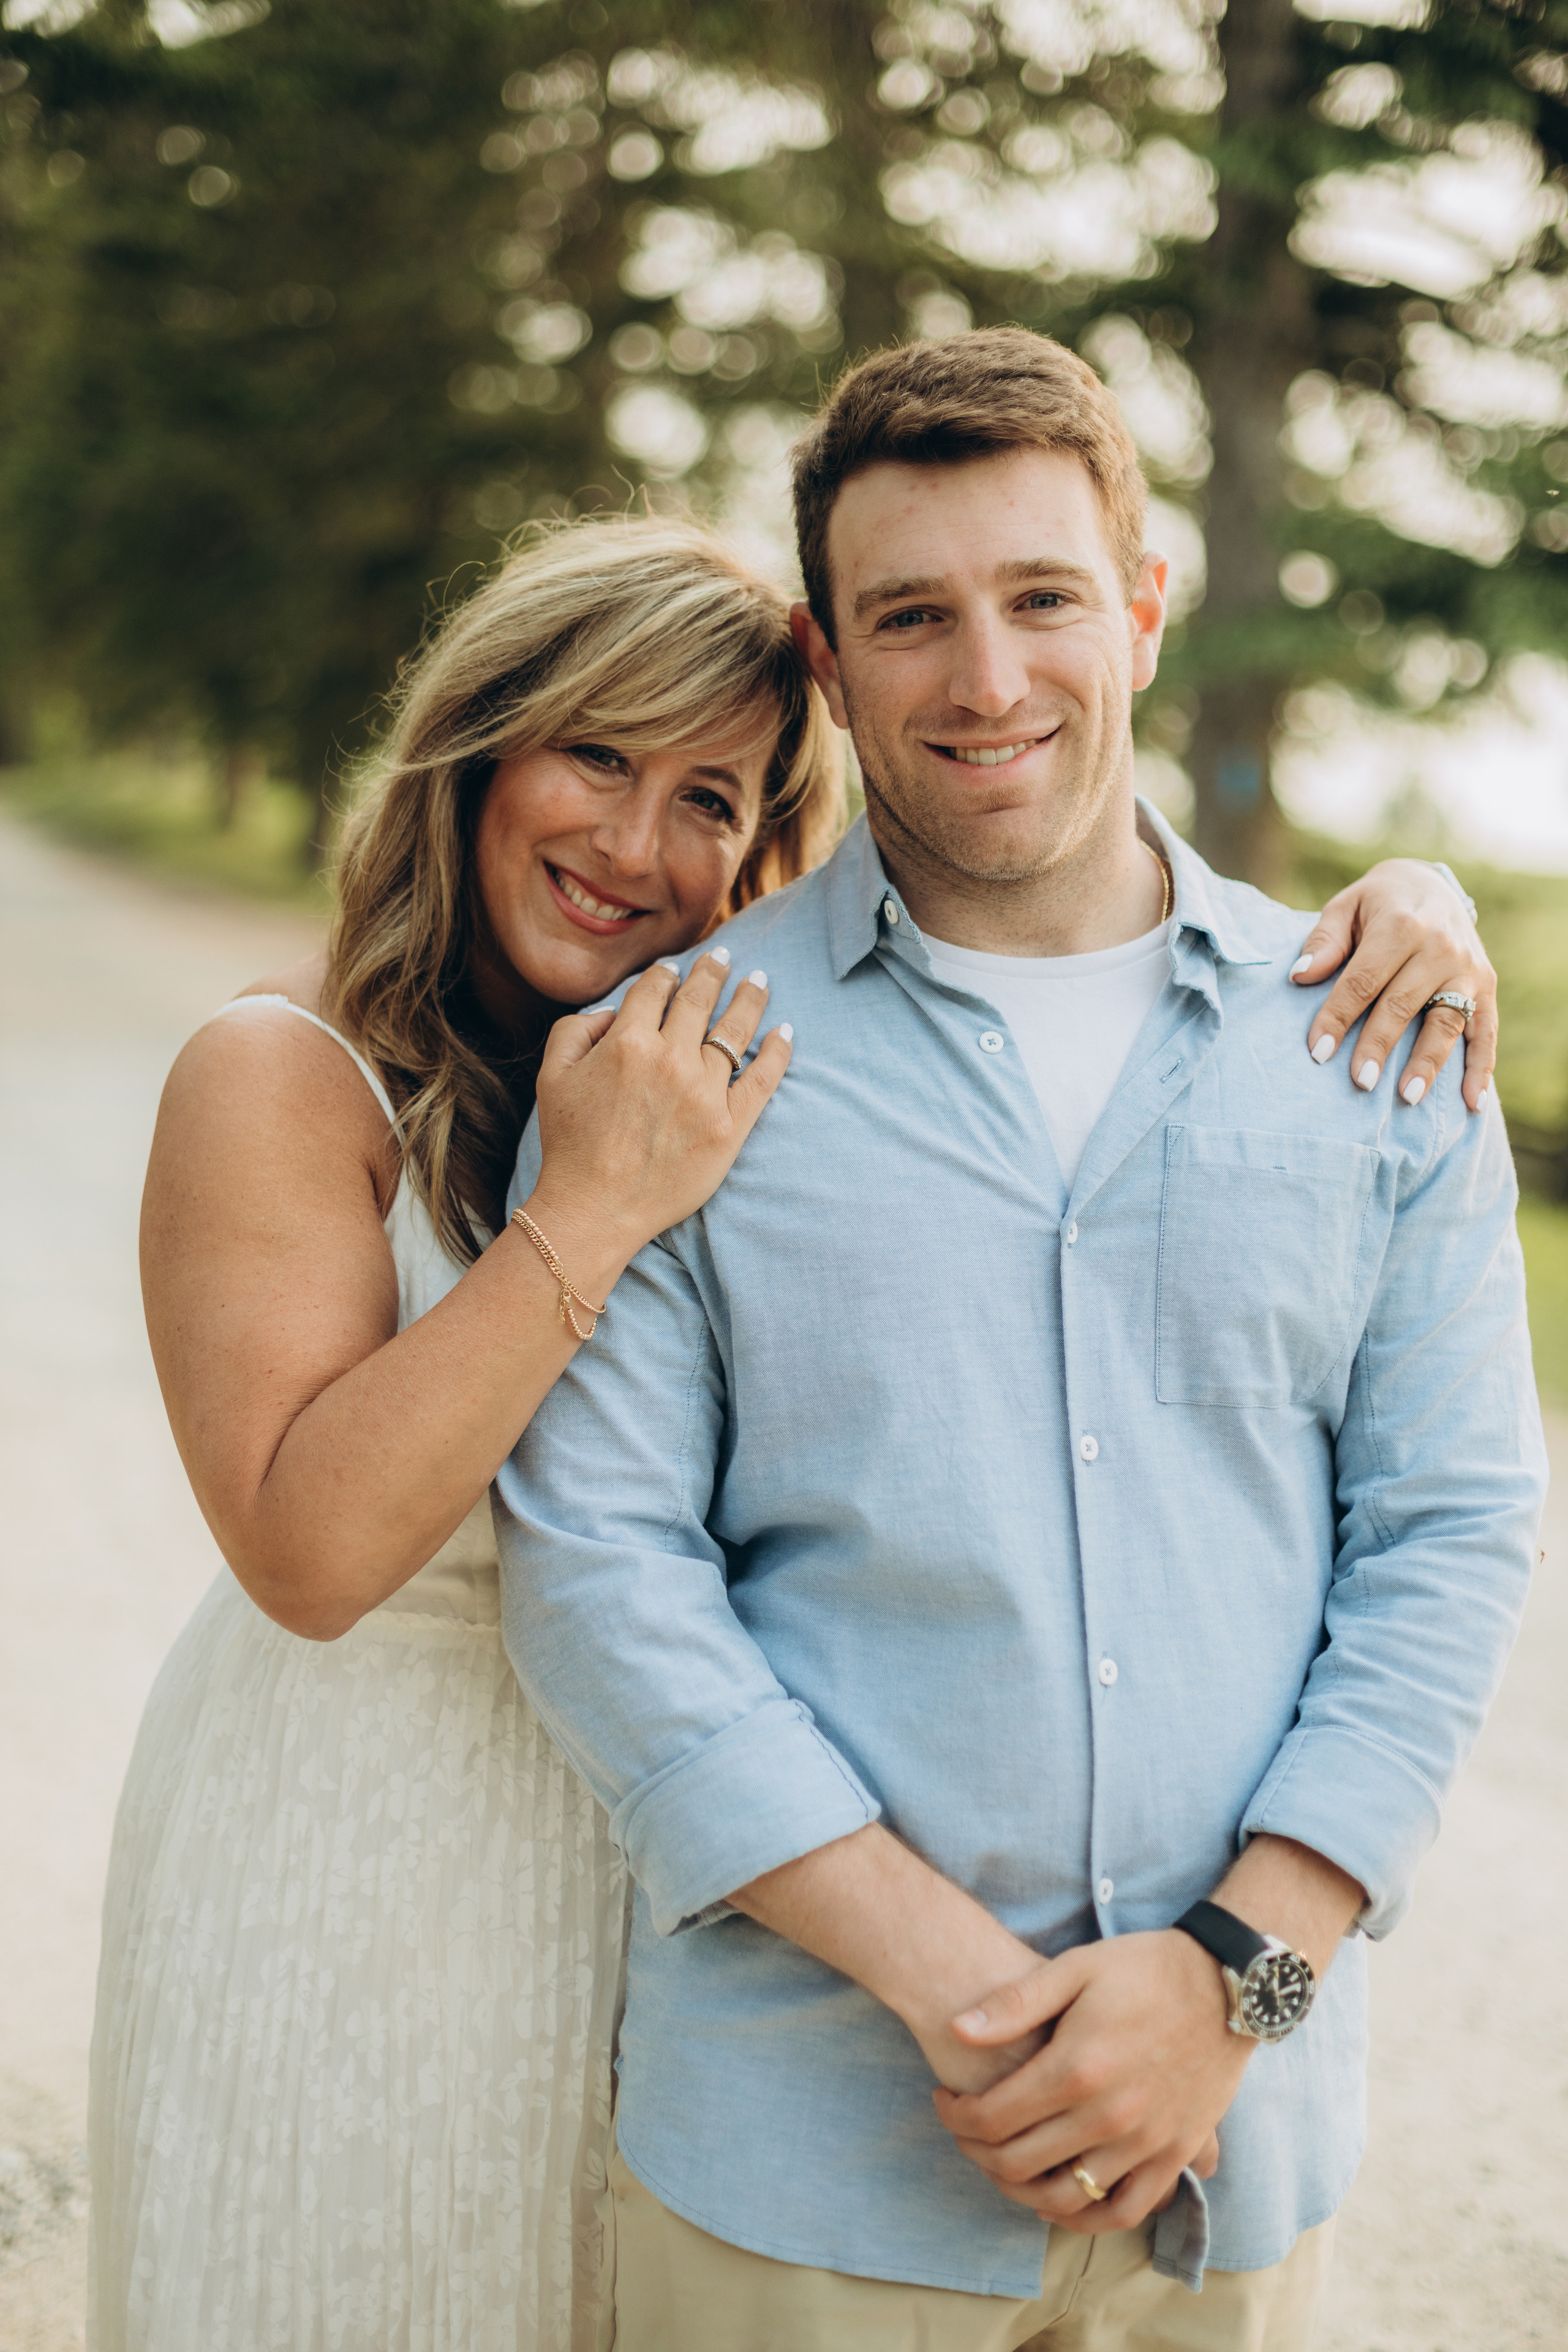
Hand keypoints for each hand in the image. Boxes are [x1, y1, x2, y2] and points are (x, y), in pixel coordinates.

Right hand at [529, 950, 789, 1269]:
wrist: (595, 1209)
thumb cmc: (569, 1145)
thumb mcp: (552, 1076)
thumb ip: (575, 1030)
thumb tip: (613, 1012)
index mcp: (628, 1042)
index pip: (656, 990)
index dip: (667, 974)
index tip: (676, 969)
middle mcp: (671, 1060)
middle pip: (700, 1000)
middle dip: (713, 971)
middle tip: (724, 957)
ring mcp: (704, 1093)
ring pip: (735, 1031)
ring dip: (749, 999)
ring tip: (759, 981)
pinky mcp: (730, 1127)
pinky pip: (763, 1078)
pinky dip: (778, 1051)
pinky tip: (786, 1031)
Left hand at [931, 1930, 1250, 2233]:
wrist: (1225, 1982)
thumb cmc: (1143, 1968)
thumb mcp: (1074, 1969)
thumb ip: (1014, 2004)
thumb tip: (957, 2028)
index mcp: (1076, 2068)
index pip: (992, 2117)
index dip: (955, 2116)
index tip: (944, 2101)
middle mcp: (1108, 2116)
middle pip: (1018, 2163)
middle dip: (976, 2152)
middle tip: (965, 2131)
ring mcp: (1146, 2142)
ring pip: (1065, 2197)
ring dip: (1020, 2188)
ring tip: (1003, 2162)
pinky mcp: (1176, 2154)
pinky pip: (1125, 2211)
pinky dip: (1086, 2218)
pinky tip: (1059, 2201)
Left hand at [1290, 858, 1494, 1110]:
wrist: (1429, 885)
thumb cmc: (1377, 904)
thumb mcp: (1346, 907)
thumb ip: (1325, 941)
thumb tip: (1300, 975)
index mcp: (1401, 925)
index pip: (1363, 980)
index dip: (1338, 1016)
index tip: (1317, 1051)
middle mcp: (1440, 946)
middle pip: (1403, 1004)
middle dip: (1379, 1045)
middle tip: (1360, 1081)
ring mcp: (1468, 968)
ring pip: (1446, 1022)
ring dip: (1428, 1063)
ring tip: (1407, 1098)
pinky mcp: (1487, 985)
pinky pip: (1487, 1031)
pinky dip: (1481, 1067)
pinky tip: (1471, 1102)